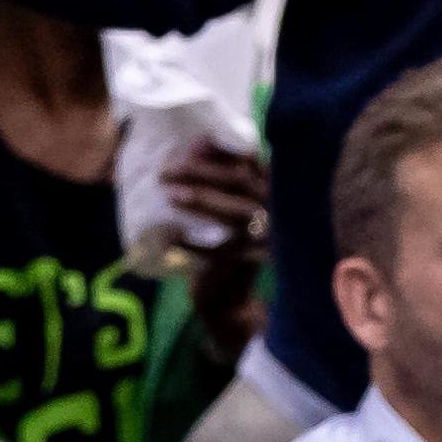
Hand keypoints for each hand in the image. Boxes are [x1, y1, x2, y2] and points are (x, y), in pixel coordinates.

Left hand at [165, 141, 270, 358]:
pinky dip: (192, 244)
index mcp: (271, 195)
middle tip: (166, 171)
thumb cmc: (223, 244)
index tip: (193, 144)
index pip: (250, 163)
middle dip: (202, 172)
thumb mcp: (228, 208)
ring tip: (170, 195)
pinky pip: (218, 251)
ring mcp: (263, 241)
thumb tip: (196, 141)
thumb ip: (223, 179)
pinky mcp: (246, 266)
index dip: (223, 150)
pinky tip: (169, 238)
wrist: (230, 300)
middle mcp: (274, 214)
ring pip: (235, 214)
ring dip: (202, 201)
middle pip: (241, 183)